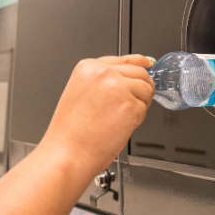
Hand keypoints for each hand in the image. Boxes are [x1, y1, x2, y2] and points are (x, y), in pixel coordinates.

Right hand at [40, 55, 154, 177]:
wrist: (66, 155)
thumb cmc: (71, 132)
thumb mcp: (81, 93)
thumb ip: (105, 80)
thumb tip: (134, 70)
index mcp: (88, 67)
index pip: (124, 59)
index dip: (140, 64)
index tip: (148, 64)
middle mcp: (104, 73)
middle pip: (141, 73)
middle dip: (141, 89)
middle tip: (129, 105)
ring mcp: (118, 88)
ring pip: (147, 89)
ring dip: (141, 104)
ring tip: (119, 118)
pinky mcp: (130, 105)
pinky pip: (145, 108)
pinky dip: (137, 119)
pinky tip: (119, 126)